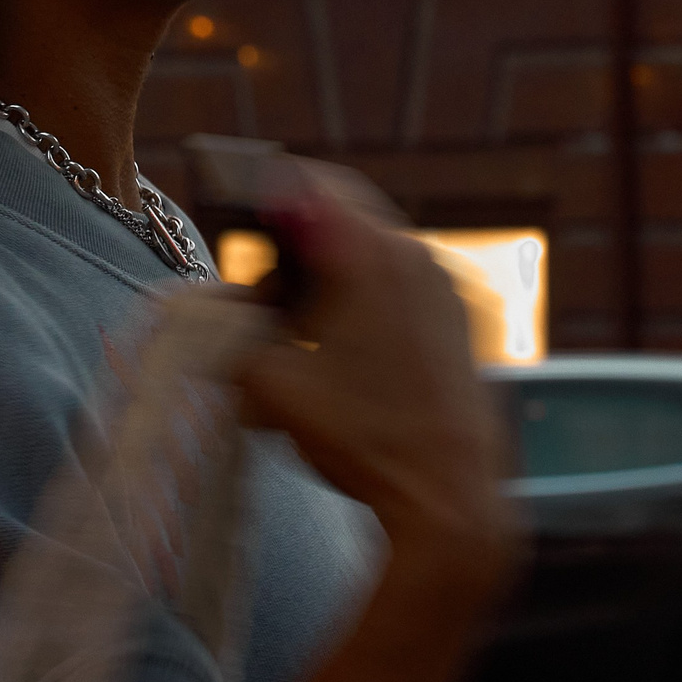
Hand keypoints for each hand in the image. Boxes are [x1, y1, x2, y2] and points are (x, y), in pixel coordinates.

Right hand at [233, 163, 517, 583]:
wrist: (446, 495)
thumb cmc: (362, 439)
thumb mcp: (271, 386)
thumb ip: (236, 333)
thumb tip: (221, 310)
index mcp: (369, 254)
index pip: (309, 186)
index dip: (264, 195)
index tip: (239, 214)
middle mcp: (415, 254)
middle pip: (343, 215)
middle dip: (297, 244)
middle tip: (265, 289)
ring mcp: (446, 285)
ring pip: (373, 251)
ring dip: (332, 273)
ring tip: (301, 328)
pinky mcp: (460, 318)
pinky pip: (402, 283)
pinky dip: (366, 296)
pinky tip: (344, 348)